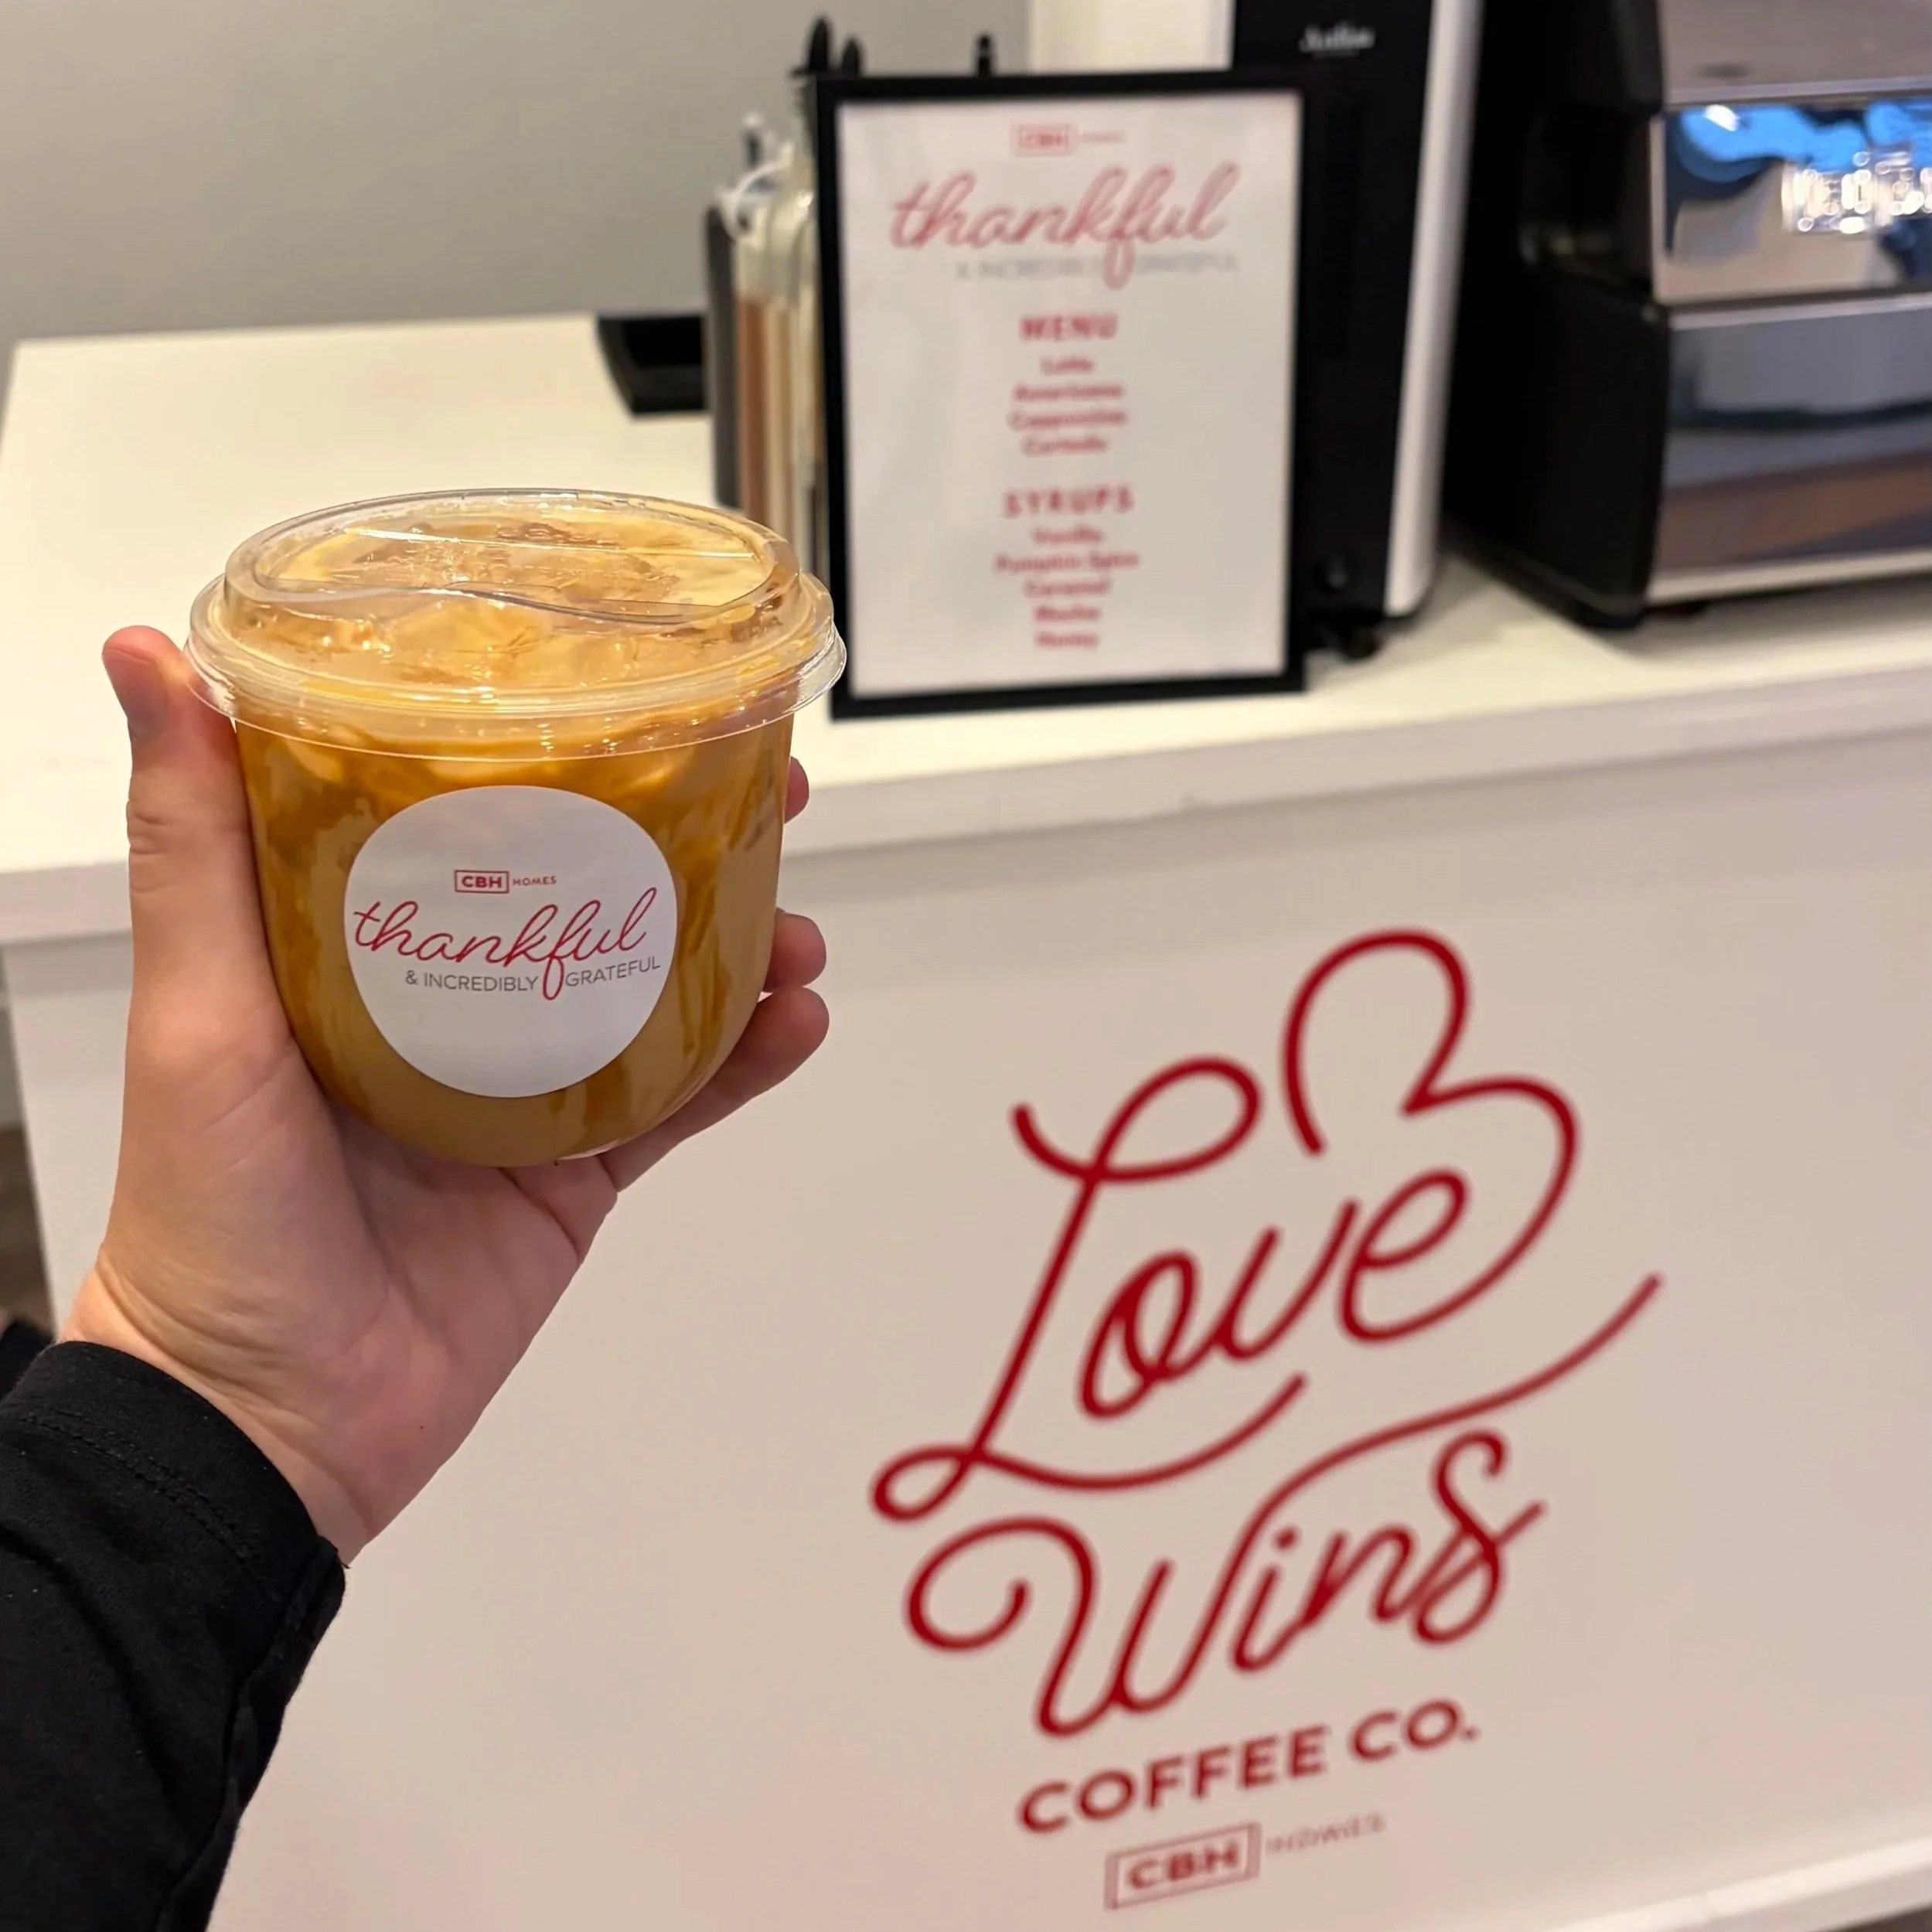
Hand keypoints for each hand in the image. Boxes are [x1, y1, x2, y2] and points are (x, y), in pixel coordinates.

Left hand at [63, 628, 828, 1560]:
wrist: (267, 1420)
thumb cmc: (207, 1214)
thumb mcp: (198, 1006)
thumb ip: (195, 842)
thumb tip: (148, 654)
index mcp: (362, 946)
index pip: (477, 816)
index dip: (564, 751)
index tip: (638, 700)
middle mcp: (450, 1004)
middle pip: (590, 893)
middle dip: (689, 843)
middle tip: (770, 799)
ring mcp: (525, 1091)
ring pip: (655, 992)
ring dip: (739, 950)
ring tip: (798, 928)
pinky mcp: (577, 1176)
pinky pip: (679, 1103)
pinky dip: (746, 1063)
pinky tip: (797, 1021)